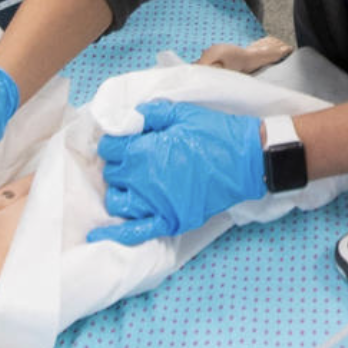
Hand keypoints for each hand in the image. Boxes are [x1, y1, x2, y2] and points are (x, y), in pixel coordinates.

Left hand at [90, 100, 264, 244]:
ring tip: (132, 184)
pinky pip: (135, 232)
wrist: (247, 161)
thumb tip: (126, 118)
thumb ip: (150, 113)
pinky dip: (116, 234)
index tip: (124, 141)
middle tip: (134, 160)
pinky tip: (99, 235)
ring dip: (119, 190)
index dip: (115, 142)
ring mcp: (155, 203)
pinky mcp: (170, 220)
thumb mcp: (183, 112)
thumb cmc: (216, 134)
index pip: (109, 147)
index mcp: (143, 150)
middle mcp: (143, 178)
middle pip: (112, 173)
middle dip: (119, 164)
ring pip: (117, 201)